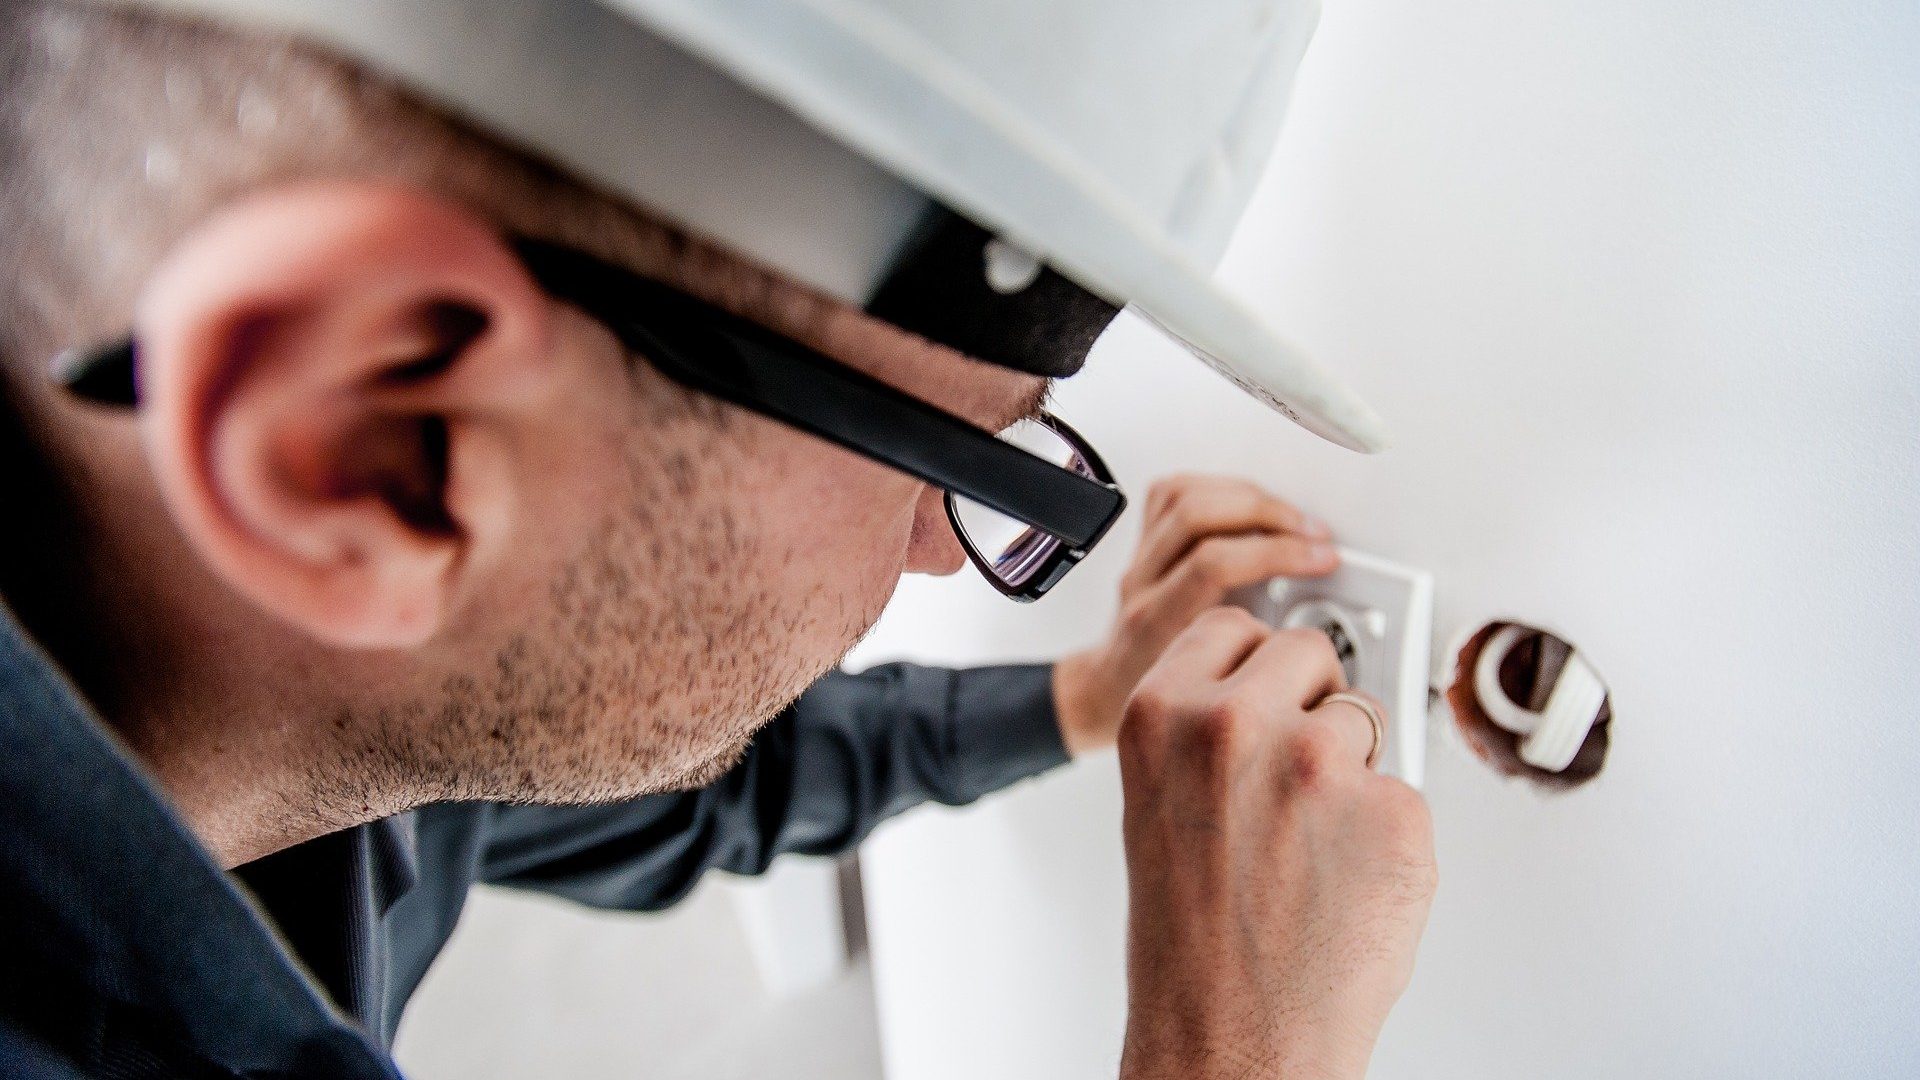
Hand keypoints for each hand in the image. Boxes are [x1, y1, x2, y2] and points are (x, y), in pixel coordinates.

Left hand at [1054, 475, 1337, 754]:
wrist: (1110, 689)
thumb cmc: (1159, 697)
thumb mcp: (1215, 693)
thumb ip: (1257, 663)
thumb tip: (1322, 638)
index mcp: (1156, 622)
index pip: (1213, 563)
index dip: (1276, 553)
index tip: (1321, 560)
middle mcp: (1141, 582)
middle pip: (1197, 515)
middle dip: (1269, 515)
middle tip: (1314, 536)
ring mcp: (1139, 558)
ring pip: (1185, 495)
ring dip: (1249, 497)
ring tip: (1291, 518)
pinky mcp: (1142, 540)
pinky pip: (1173, 491)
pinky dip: (1220, 487)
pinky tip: (1250, 503)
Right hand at [1117, 609, 1436, 1079]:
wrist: (1231, 1039)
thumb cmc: (1191, 941)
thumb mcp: (1157, 803)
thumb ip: (1202, 731)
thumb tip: (1275, 693)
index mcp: (1162, 714)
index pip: (1234, 626)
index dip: (1256, 665)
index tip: (1265, 688)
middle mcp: (1235, 723)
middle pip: (1307, 652)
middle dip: (1311, 701)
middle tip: (1295, 773)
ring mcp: (1319, 762)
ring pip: (1365, 716)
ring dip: (1353, 766)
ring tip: (1312, 843)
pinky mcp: (1393, 809)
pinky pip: (1404, 788)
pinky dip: (1387, 831)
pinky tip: (1347, 879)